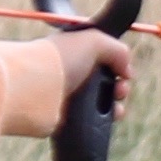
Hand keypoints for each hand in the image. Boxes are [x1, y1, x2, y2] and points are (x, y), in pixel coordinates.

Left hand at [0, 29, 135, 131]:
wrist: (33, 88)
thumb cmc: (60, 59)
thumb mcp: (94, 40)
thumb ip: (118, 50)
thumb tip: (127, 71)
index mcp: (73, 51)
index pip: (102, 57)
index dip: (118, 64)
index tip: (123, 72)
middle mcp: (70, 72)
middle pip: (105, 82)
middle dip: (120, 87)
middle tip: (120, 90)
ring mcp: (68, 96)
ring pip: (101, 103)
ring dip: (115, 105)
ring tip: (116, 108)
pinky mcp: (66, 117)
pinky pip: (92, 120)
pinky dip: (105, 120)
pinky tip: (110, 117)